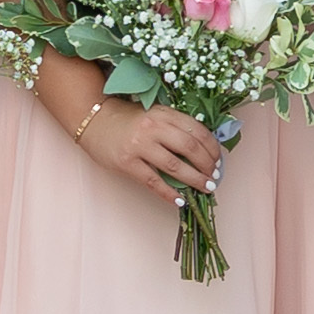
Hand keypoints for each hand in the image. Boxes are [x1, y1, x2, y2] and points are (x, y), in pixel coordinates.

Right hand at [74, 90, 225, 203]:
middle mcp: (153, 127)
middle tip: (215, 176)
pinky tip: (180, 200)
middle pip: (189, 147)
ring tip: (205, 187)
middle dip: (207, 164)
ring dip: (194, 179)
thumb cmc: (129, 120)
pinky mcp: (127, 162)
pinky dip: (168, 193)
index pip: (197, 130)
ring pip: (174, 166)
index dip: (212, 147)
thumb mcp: (155, 114)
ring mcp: (139, 145)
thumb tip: (204, 150)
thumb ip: (176, 126)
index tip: (219, 160)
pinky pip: (153, 181)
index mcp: (164, 113)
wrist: (94, 121)